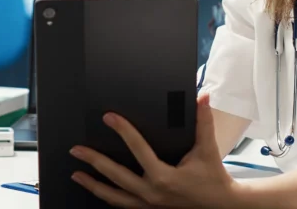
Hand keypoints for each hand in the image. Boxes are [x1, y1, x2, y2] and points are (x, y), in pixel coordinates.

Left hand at [69, 94, 239, 207]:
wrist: (220, 206)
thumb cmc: (213, 178)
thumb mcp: (208, 149)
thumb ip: (203, 122)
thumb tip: (202, 97)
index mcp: (165, 177)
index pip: (139, 149)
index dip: (123, 131)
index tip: (109, 117)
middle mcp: (153, 192)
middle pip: (116, 176)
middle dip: (94, 161)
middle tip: (76, 149)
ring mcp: (148, 205)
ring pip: (114, 196)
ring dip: (93, 185)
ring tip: (75, 174)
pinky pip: (122, 205)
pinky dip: (106, 197)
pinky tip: (95, 190)